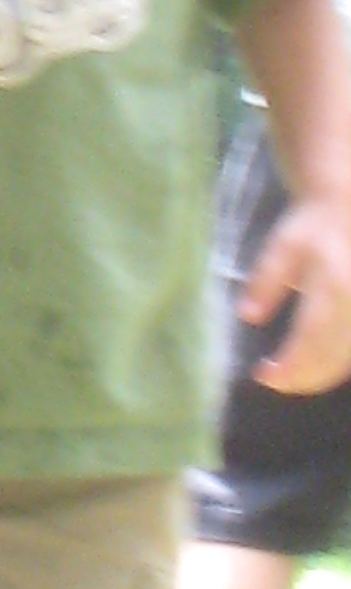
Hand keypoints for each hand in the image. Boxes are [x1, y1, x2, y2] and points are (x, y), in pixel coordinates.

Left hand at [243, 193, 350, 392]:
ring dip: (319, 376)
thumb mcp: (282, 248)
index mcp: (333, 286)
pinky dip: (334, 365)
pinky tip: (315, 367)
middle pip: (333, 358)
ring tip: (291, 378)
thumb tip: (248, 316)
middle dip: (302, 378)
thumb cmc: (312, 228)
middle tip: (275, 380)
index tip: (262, 374)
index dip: (289, 366)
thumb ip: (266, 282)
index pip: (310, 338)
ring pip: (347, 359)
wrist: (347, 208)